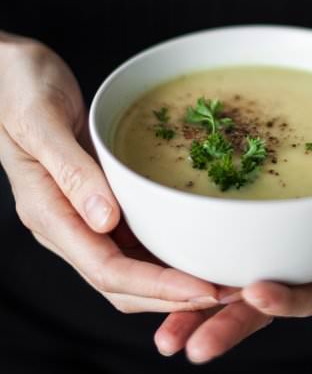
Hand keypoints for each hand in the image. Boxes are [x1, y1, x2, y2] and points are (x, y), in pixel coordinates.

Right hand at [0, 34, 219, 312]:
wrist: (8, 76)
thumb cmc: (18, 89)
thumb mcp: (40, 121)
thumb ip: (72, 173)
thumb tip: (105, 221)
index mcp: (48, 212)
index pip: (107, 270)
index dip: (158, 287)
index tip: (203, 290)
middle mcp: (67, 226)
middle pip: (123, 285)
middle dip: (174, 296)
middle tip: (228, 293)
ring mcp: (83, 219)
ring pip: (131, 271)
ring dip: (174, 283)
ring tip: (221, 279)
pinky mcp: (97, 205)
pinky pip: (134, 243)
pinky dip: (165, 255)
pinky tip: (195, 250)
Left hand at [154, 97, 311, 362]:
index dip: (287, 299)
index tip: (257, 295)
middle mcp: (303, 263)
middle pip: (263, 302)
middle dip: (225, 325)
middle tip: (187, 347)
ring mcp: (279, 249)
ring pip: (234, 287)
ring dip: (197, 311)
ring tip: (162, 337)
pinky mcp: (258, 229)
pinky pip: (225, 252)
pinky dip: (193, 269)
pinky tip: (160, 275)